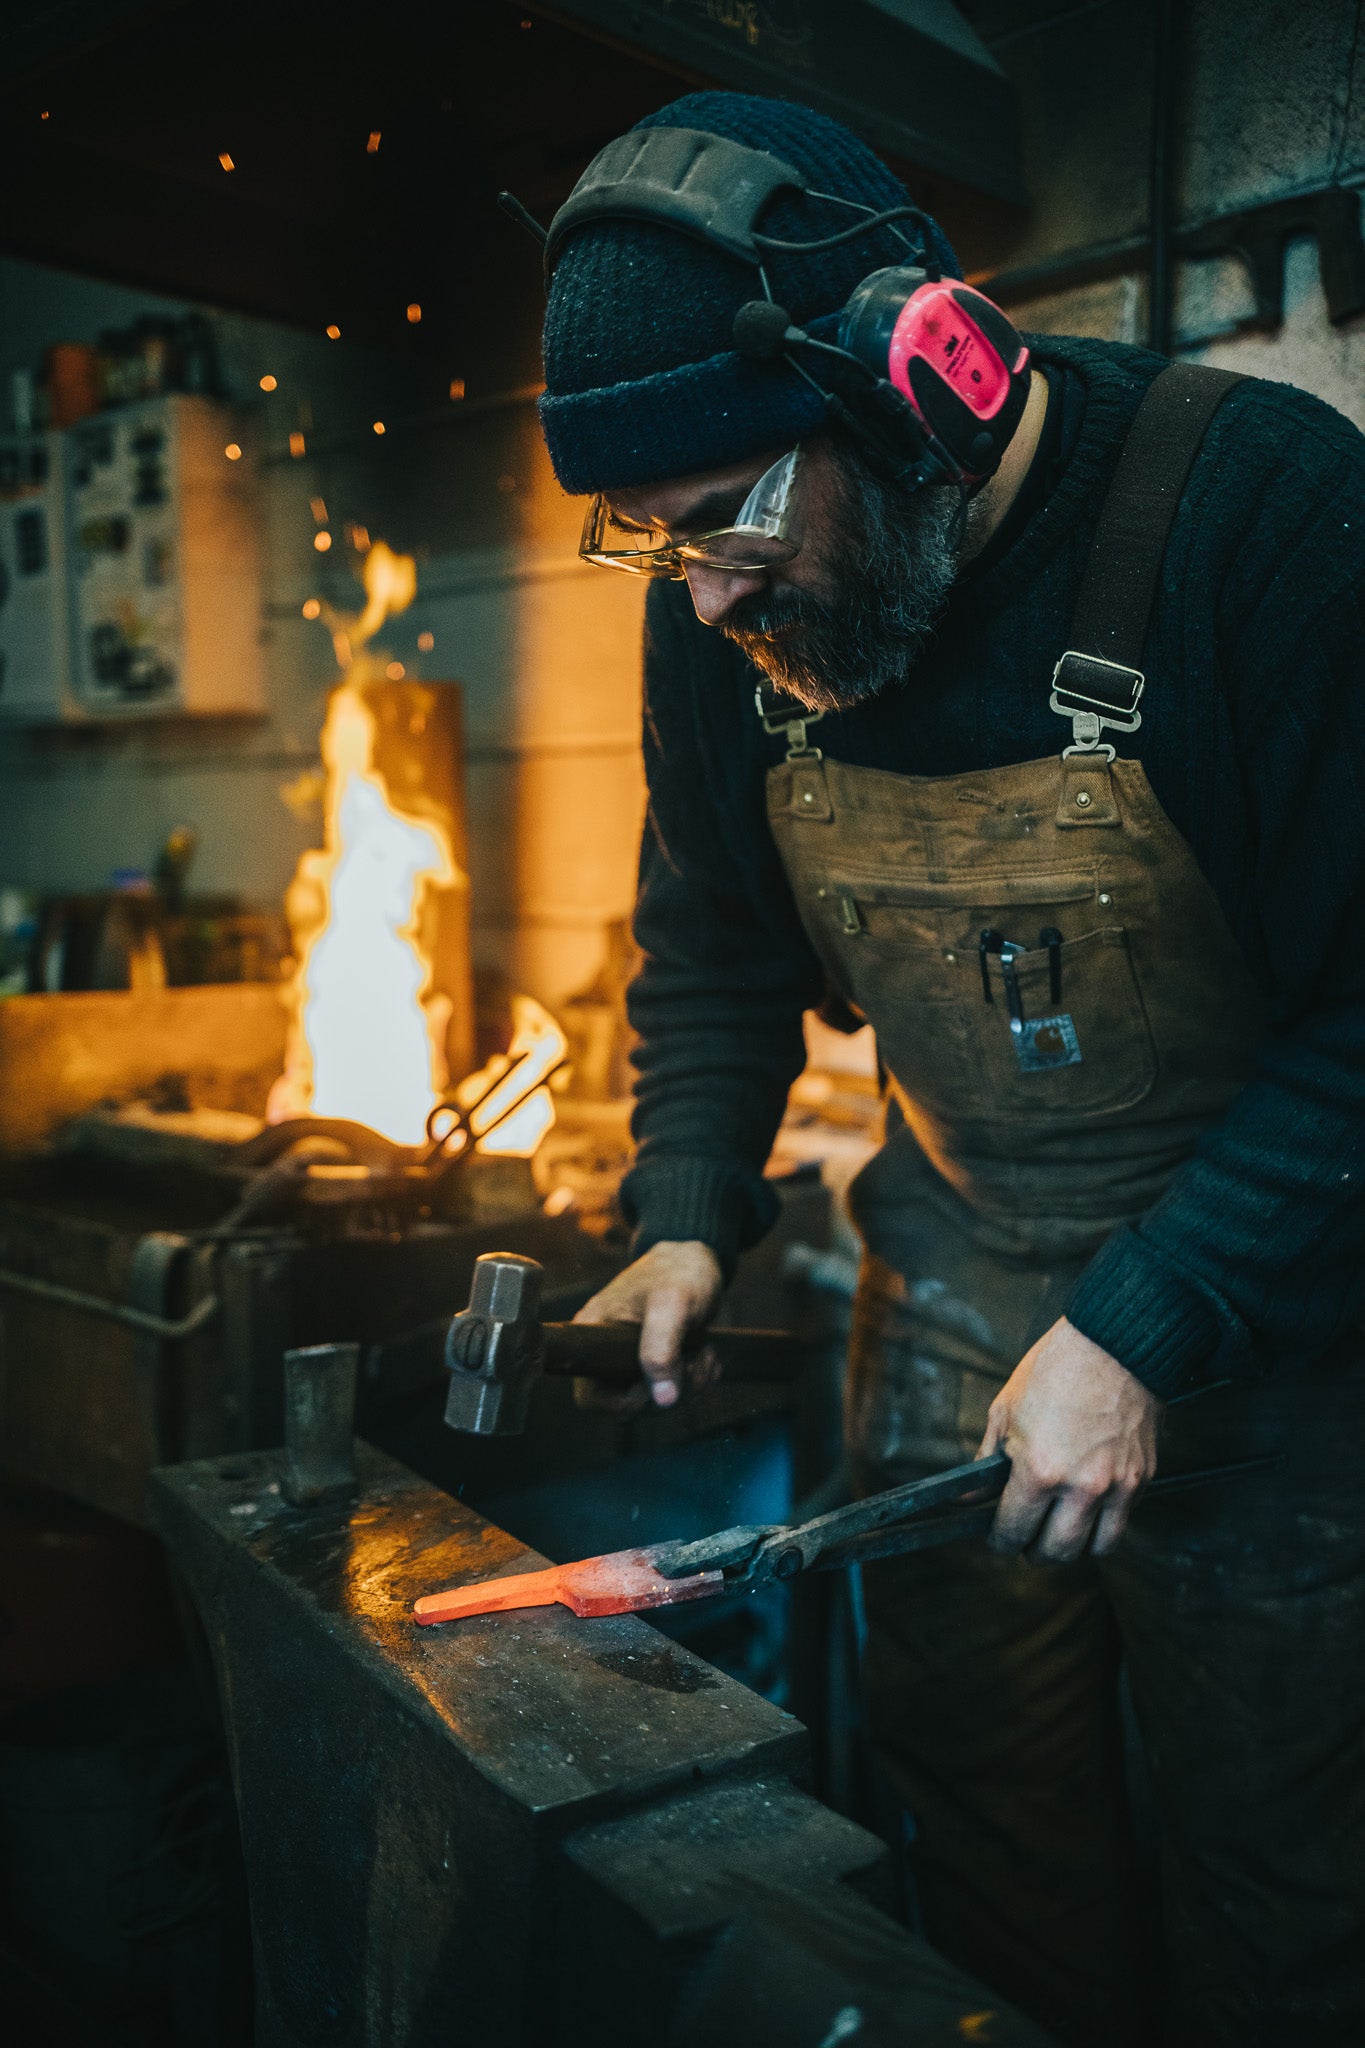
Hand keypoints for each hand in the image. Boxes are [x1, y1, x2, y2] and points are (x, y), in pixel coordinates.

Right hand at [572, 1240, 723, 1409]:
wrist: (698, 1257)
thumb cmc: (679, 1271)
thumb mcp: (671, 1304)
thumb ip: (661, 1349)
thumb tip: (662, 1399)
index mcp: (594, 1336)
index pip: (591, 1397)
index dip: (623, 1404)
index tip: (654, 1386)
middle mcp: (608, 1352)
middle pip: (630, 1405)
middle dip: (670, 1394)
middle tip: (696, 1364)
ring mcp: (633, 1358)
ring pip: (657, 1400)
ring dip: (690, 1387)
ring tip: (706, 1354)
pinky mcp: (657, 1360)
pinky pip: (673, 1390)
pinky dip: (696, 1380)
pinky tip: (707, 1355)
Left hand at [979, 1317, 1160, 1561]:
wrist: (1114, 1345)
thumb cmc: (1055, 1370)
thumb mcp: (1005, 1410)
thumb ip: (987, 1462)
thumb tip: (970, 1497)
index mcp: (1039, 1470)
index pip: (1013, 1531)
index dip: (1000, 1541)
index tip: (998, 1538)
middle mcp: (1079, 1487)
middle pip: (1054, 1552)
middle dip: (1033, 1553)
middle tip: (1025, 1542)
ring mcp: (1115, 1487)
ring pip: (1093, 1549)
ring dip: (1071, 1548)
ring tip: (1057, 1532)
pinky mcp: (1140, 1480)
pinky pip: (1120, 1525)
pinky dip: (1101, 1528)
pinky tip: (1086, 1511)